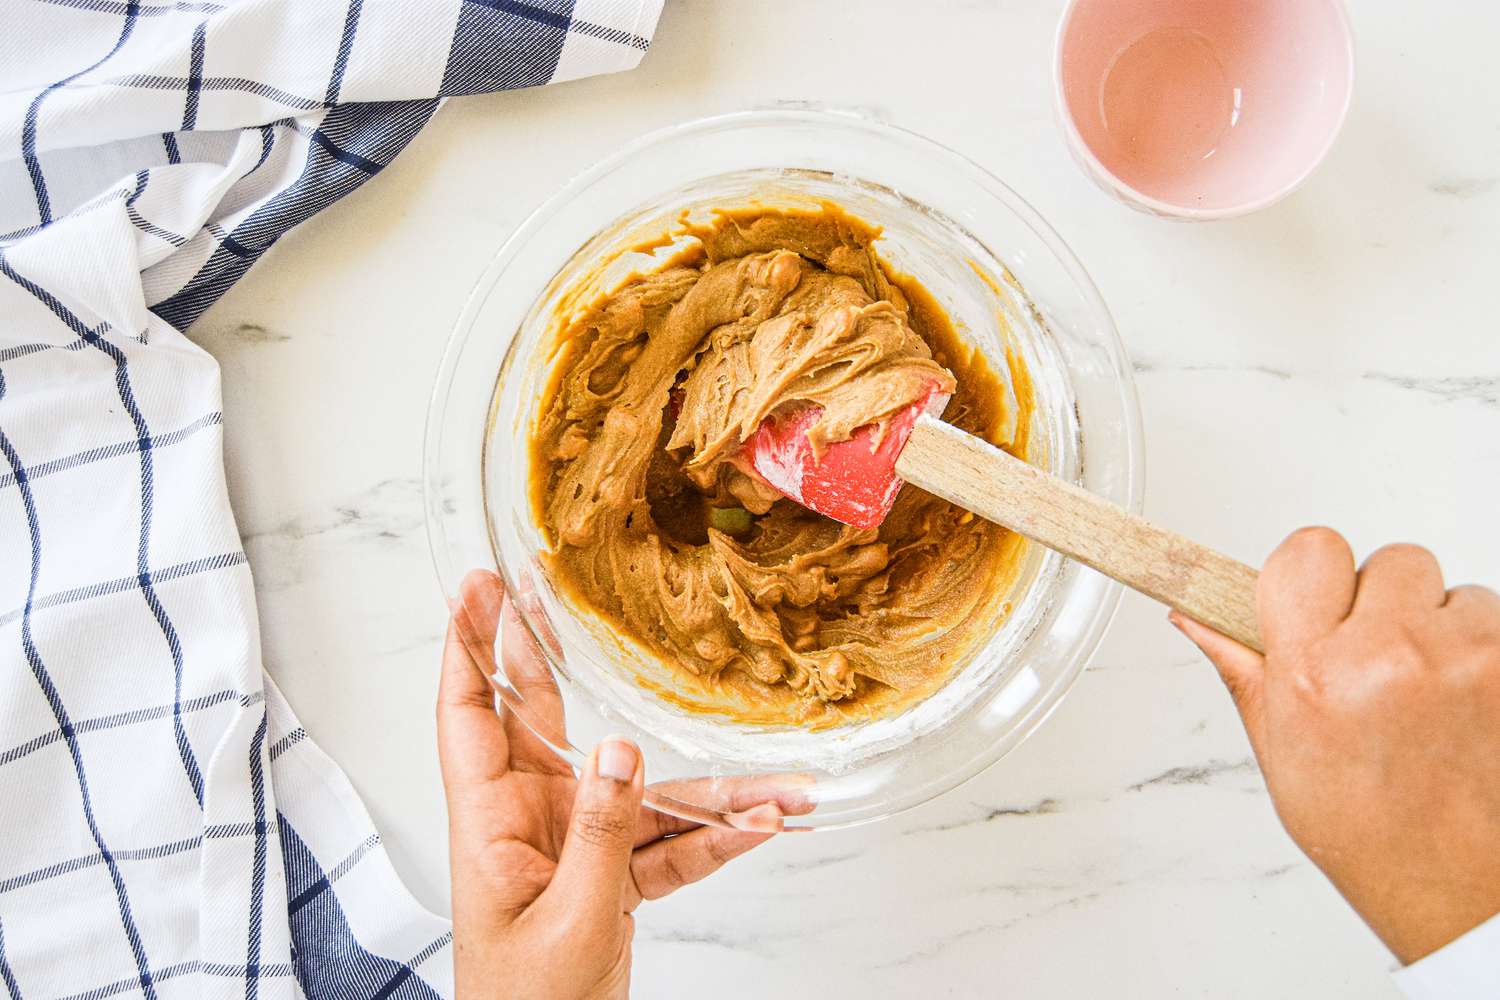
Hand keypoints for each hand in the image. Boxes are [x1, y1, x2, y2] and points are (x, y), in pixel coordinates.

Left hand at [438, 570, 801, 998]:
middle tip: (565, 593)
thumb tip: (620, 749)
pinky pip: (672, 845)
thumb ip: (600, 835)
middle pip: (545, 720)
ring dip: (713, 795)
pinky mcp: (614, 877)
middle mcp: (531, 820)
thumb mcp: (568, 923)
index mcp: (493, 824)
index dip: (470, 647)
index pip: (470, 715)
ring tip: (778, 787)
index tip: (480, 586)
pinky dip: (718, 841)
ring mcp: (576, 845)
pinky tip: (764, 828)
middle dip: (559, 657)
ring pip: (643, 795)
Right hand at [1173, 527, 1499, 962]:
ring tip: (1422, 688)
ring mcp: (1461, 658)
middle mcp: (1388, 655)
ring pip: (1446, 589)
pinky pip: (1489, 618)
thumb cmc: (1365, 827)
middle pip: (1386, 560)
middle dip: (1379, 600)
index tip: (1313, 599)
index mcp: (1313, 671)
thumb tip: (1194, 613)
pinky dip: (1477, 647)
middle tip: (1374, 658)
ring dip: (1436, 624)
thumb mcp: (1277, 746)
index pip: (1309, 550)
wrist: (1452, 886)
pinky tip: (1461, 699)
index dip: (1311, 571)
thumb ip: (1241, 666)